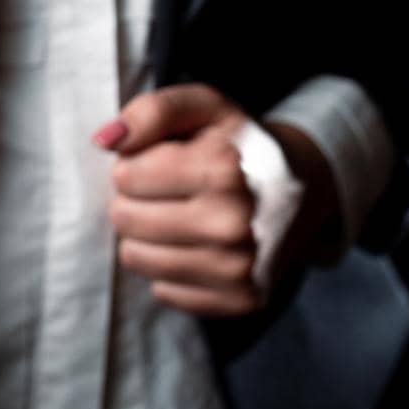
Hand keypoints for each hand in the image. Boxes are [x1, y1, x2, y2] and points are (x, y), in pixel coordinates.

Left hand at [93, 83, 338, 316]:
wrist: (304, 190)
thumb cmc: (237, 144)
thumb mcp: (203, 108)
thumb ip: (152, 111)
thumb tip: (104, 141)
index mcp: (225, 169)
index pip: (124, 175)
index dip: (133, 165)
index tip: (161, 161)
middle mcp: (234, 224)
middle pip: (124, 218)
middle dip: (134, 200)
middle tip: (168, 191)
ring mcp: (239, 269)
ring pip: (135, 257)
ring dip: (145, 235)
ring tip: (178, 216)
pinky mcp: (238, 300)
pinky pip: (161, 289)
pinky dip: (169, 267)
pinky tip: (196, 246)